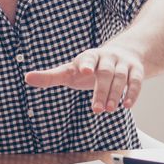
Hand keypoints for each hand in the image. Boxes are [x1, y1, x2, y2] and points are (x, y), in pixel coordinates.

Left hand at [24, 43, 144, 113]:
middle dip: (101, 91)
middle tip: (97, 110)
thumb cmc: (90, 67)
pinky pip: (136, 81)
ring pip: (121, 77)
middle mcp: (107, 58)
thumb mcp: (70, 70)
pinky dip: (132, 93)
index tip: (84, 71)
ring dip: (116, 94)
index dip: (86, 64)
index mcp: (89, 57)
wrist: (123, 53)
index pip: (87, 58)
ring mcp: (123, 63)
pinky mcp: (136, 70)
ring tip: (110, 110)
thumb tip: (27, 78)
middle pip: (105, 72)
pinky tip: (126, 105)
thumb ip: (51, 76)